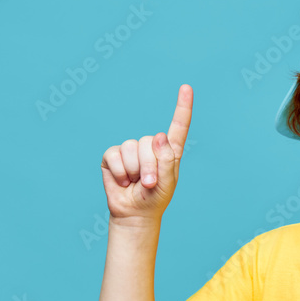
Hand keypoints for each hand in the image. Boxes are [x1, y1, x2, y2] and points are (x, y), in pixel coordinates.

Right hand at [100, 84, 192, 222]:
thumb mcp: (167, 183)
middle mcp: (150, 146)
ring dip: (134, 170)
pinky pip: (115, 155)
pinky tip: (123, 181)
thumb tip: (158, 135)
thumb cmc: (155, 198)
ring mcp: (130, 149)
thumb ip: (166, 160)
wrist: (134, 213)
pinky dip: (120, 172)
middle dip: (148, 166)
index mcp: (169, 151)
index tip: (186, 87)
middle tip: (148, 183)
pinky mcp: (113, 156)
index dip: (182, 107)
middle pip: (149, 142)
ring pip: (131, 148)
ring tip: (135, 183)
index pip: (178, 126)